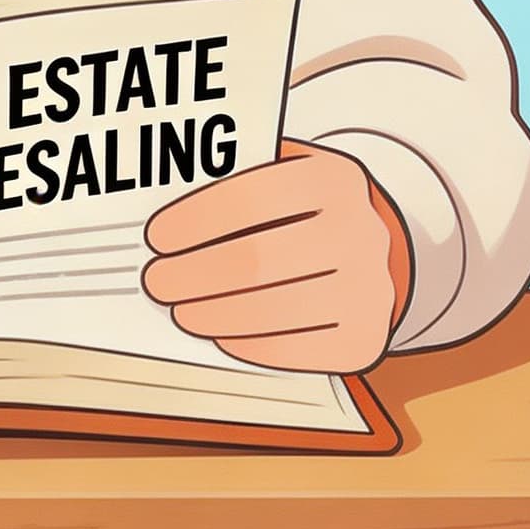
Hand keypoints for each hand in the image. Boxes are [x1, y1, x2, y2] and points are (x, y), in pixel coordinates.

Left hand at [139, 141, 410, 372]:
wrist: (371, 252)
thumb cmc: (307, 213)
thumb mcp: (285, 177)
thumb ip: (237, 184)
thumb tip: (169, 206)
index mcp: (335, 180)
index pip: (253, 197)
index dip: (197, 220)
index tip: (159, 237)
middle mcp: (359, 233)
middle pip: (258, 260)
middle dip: (195, 274)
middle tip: (160, 282)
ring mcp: (368, 290)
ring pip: (273, 310)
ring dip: (214, 314)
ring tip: (184, 312)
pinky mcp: (364, 338)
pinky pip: (295, 351)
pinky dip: (250, 345)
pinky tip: (223, 335)